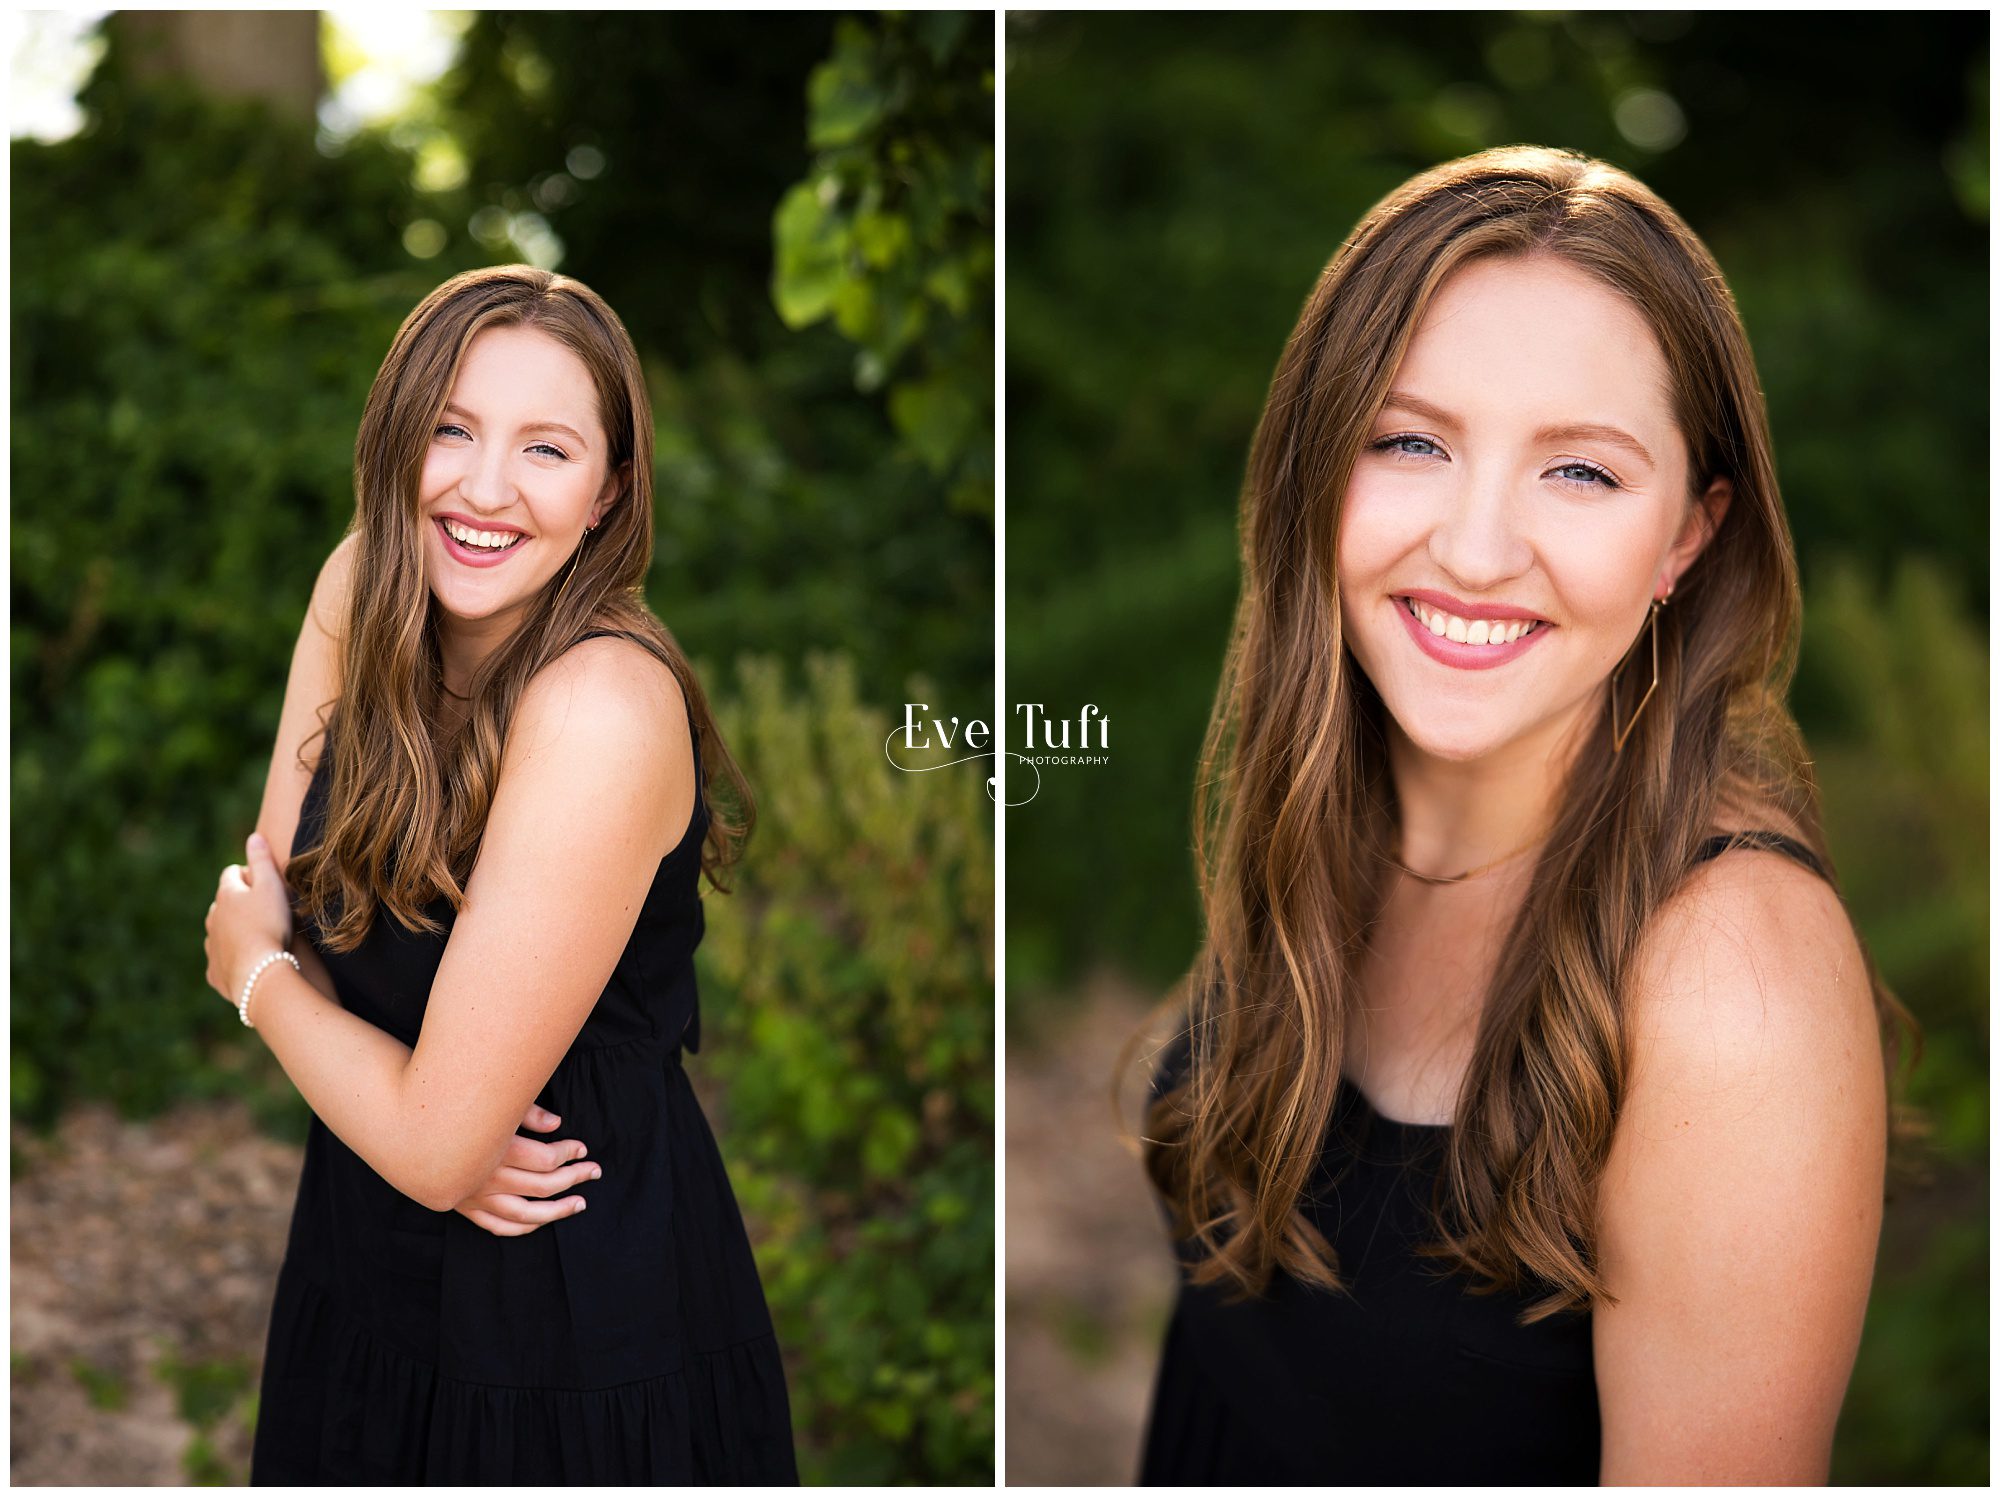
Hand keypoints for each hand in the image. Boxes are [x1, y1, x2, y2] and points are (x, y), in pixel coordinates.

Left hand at [205, 832, 295, 1004]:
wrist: (258, 972)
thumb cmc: (269, 925)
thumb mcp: (271, 886)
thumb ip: (261, 860)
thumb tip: (253, 836)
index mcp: (226, 895)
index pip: (231, 874)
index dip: (248, 872)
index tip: (263, 879)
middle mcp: (213, 918)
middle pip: (222, 903)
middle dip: (238, 902)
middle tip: (262, 907)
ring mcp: (212, 946)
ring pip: (219, 931)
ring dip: (233, 929)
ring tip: (255, 934)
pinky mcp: (214, 972)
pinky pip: (220, 959)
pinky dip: (231, 956)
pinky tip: (246, 960)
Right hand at [452, 1103, 598, 1235]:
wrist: (404, 1128)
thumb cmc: (454, 1107)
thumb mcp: (491, 1099)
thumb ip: (526, 1111)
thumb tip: (557, 1123)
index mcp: (494, 1148)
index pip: (546, 1159)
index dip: (569, 1153)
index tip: (582, 1147)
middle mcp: (485, 1176)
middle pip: (542, 1186)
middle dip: (574, 1178)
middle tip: (594, 1171)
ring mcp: (473, 1196)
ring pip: (523, 1213)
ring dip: (556, 1211)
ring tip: (579, 1204)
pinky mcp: (463, 1206)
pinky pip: (497, 1225)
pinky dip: (521, 1227)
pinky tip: (541, 1222)